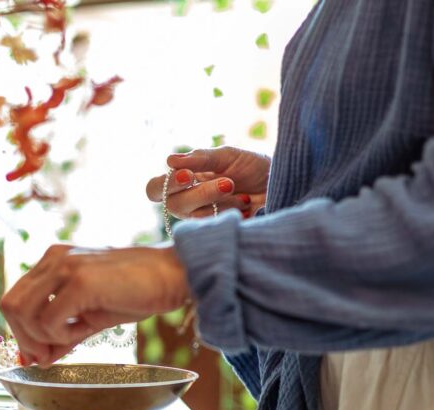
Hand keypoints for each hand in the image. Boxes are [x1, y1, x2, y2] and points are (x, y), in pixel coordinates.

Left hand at [0, 244, 189, 366]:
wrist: (173, 275)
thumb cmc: (139, 292)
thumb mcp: (92, 315)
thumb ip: (63, 333)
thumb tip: (39, 358)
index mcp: (54, 260)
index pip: (15, 299)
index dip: (21, 332)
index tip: (39, 354)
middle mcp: (54, 258)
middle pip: (10, 305)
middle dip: (24, 339)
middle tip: (47, 356)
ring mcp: (65, 266)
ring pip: (22, 312)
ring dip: (40, 338)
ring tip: (67, 341)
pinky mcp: (80, 281)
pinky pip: (49, 320)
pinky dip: (59, 336)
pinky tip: (81, 331)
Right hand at [145, 146, 270, 219]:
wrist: (279, 182)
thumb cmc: (251, 165)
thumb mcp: (227, 156)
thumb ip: (200, 158)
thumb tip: (169, 160)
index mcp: (183, 181)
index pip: (154, 189)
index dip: (166, 185)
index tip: (188, 176)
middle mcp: (187, 201)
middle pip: (174, 205)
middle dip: (202, 194)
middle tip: (228, 183)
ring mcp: (201, 218)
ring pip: (195, 217)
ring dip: (220, 203)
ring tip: (242, 195)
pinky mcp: (217, 230)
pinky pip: (213, 227)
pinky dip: (231, 214)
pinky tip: (246, 206)